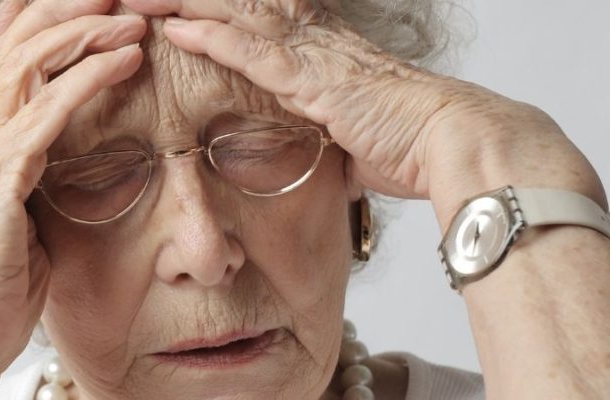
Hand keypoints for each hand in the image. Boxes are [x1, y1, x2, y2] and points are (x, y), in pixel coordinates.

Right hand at [0, 0, 145, 399]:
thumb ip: (40, 167)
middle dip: (64, 6)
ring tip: (131, 18)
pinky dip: (86, 80)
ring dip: (83, 31)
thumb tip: (78, 149)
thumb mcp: (24, 208)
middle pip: (10, 40)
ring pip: (26, 64)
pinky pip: (44, 114)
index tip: (91, 0)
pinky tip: (123, 61)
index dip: (37, 14)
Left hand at [122, 0, 604, 227]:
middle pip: (237, 6)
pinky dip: (213, 40)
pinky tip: (177, 30)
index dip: (210, 10)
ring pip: (237, 17)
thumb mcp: (358, 138)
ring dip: (184, 7)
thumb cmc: (412, 144)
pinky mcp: (316, 80)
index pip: (253, 18)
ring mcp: (315, 56)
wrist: (454, 143)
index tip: (170, 6)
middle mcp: (314, 42)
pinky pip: (254, 52)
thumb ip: (332, 137)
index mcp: (320, 51)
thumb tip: (332, 159)